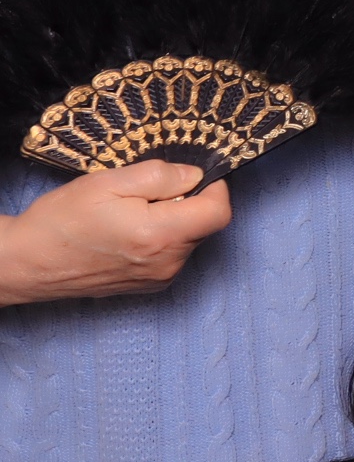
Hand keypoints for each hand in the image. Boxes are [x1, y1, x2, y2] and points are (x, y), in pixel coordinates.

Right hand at [0, 161, 232, 305]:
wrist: (26, 262)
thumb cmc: (62, 220)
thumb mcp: (110, 182)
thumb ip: (161, 176)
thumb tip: (195, 175)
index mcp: (160, 237)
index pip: (219, 212)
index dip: (213, 187)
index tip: (192, 175)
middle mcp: (166, 264)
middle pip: (204, 224)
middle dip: (187, 202)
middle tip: (146, 194)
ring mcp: (158, 279)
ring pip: (189, 239)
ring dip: (172, 220)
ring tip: (131, 214)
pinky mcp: (148, 286)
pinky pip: (172, 254)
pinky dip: (161, 238)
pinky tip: (128, 232)